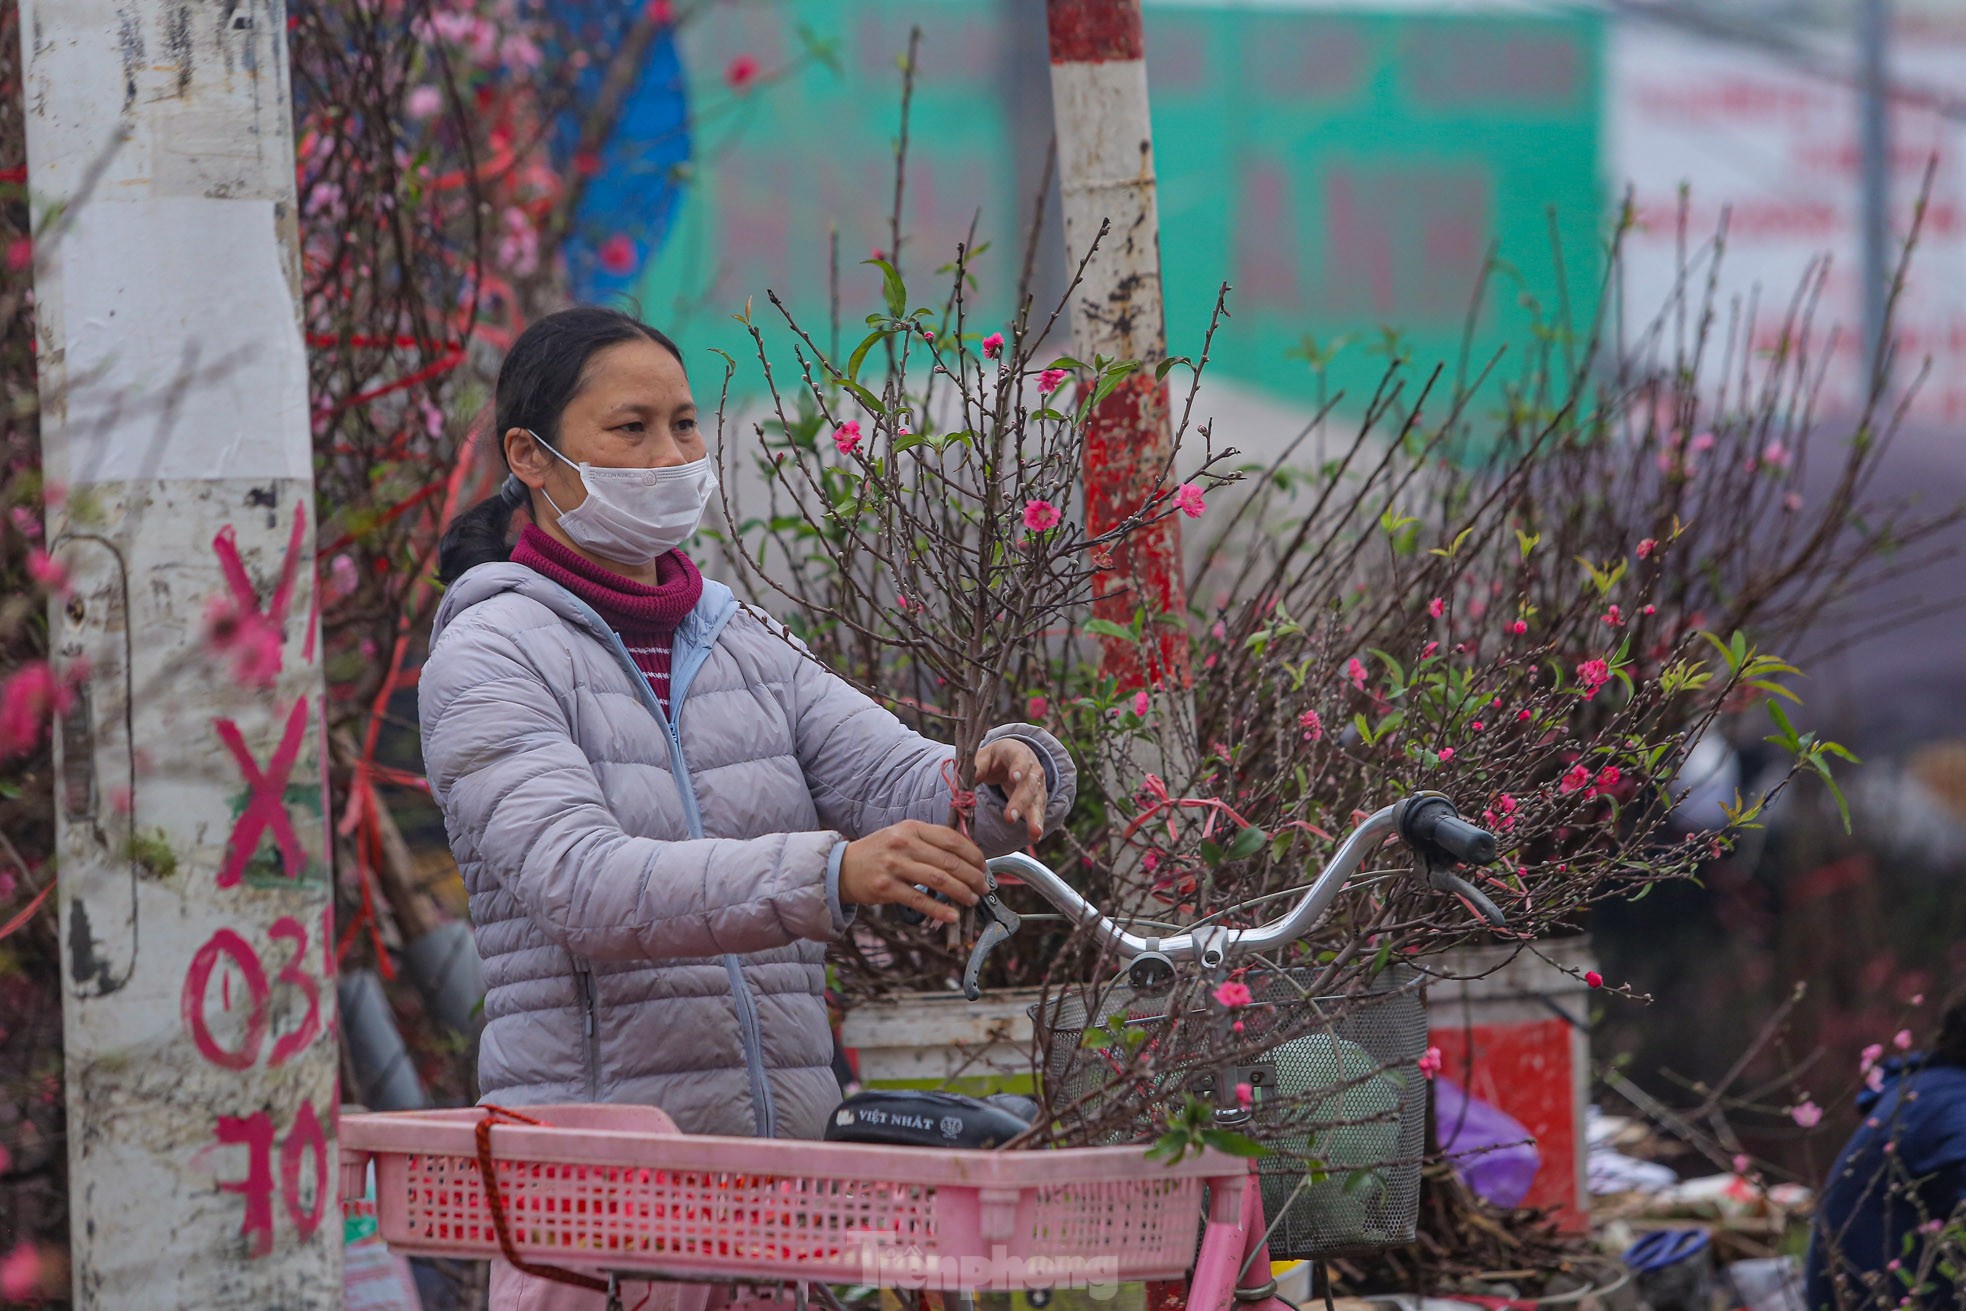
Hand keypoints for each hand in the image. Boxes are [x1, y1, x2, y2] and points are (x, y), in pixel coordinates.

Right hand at [838, 820, 987, 924]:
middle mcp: (904, 843)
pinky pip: (920, 900)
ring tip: (972, 900)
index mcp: (912, 828)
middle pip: (949, 861)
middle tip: (983, 888)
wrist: (842, 867)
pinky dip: (940, 909)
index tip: (983, 867)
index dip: (973, 855)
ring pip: (938, 880)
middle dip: (972, 876)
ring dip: (961, 892)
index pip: (952, 839)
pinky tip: (953, 915)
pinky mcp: (886, 888)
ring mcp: (894, 865)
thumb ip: (930, 843)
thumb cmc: (880, 852)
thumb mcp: (902, 836)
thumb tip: (966, 858)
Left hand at [974, 738, 1047, 842]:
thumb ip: (975, 768)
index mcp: (1017, 752)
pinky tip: (1035, 836)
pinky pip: (1039, 812)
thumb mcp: (983, 757)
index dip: (1018, 767)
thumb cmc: (995, 759)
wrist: (1012, 760)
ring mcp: (1038, 785)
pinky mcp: (1038, 800)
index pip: (1020, 758)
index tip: (1014, 778)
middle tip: (1009, 818)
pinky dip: (1037, 824)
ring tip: (1034, 832)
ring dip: (1034, 817)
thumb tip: (963, 783)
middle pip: (1028, 784)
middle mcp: (1032, 768)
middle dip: (1020, 802)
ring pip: (1037, 801)